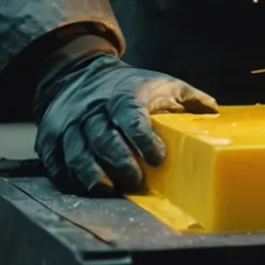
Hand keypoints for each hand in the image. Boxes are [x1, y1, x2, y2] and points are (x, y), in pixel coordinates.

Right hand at [34, 53, 216, 194]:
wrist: (76, 74)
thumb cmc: (128, 87)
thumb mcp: (162, 84)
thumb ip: (189, 99)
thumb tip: (214, 112)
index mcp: (123, 95)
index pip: (132, 116)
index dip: (144, 138)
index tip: (158, 158)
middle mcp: (93, 110)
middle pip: (103, 139)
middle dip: (120, 162)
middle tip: (136, 182)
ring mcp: (68, 125)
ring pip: (77, 153)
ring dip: (93, 175)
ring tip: (110, 190)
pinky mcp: (50, 140)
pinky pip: (57, 164)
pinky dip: (70, 179)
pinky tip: (86, 189)